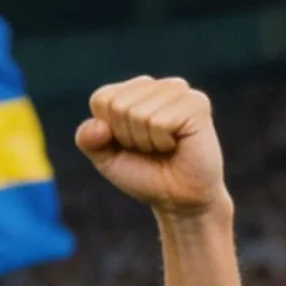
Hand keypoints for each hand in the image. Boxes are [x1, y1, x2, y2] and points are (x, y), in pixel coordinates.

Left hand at [76, 76, 227, 217]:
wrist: (179, 200)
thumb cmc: (146, 176)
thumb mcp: (107, 160)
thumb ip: (89, 140)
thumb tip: (98, 126)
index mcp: (133, 90)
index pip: (101, 100)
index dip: (110, 132)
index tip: (131, 145)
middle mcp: (156, 85)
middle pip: (118, 106)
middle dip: (129, 138)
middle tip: (151, 150)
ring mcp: (178, 91)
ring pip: (139, 113)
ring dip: (148, 142)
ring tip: (165, 147)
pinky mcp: (196, 104)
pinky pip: (160, 121)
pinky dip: (163, 142)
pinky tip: (178, 145)